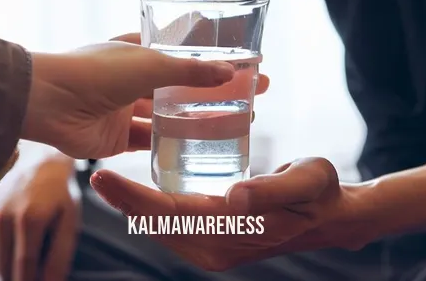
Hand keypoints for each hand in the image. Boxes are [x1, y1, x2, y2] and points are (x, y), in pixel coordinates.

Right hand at [0, 156, 77, 280]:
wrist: (43, 162)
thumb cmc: (61, 195)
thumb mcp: (70, 223)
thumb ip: (60, 256)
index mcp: (30, 219)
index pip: (25, 267)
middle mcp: (6, 217)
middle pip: (7, 269)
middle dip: (21, 280)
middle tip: (38, 277)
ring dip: (13, 273)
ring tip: (34, 264)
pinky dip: (7, 259)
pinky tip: (23, 252)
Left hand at [21, 41, 236, 158]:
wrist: (49, 102)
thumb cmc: (96, 70)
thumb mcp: (151, 64)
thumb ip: (190, 71)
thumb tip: (230, 72)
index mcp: (139, 50)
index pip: (184, 52)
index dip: (213, 58)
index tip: (245, 64)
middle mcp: (133, 78)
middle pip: (182, 86)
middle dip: (215, 91)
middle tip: (252, 96)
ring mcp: (125, 108)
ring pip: (170, 116)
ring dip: (199, 119)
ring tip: (237, 124)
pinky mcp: (118, 137)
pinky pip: (151, 141)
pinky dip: (172, 144)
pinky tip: (201, 147)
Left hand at [90, 158, 371, 271]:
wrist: (330, 216)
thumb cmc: (320, 192)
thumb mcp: (306, 181)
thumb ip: (272, 189)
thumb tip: (234, 196)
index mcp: (233, 230)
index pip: (171, 213)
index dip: (134, 197)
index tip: (103, 178)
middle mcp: (217, 246)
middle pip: (158, 223)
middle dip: (125, 202)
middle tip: (95, 177)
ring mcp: (214, 247)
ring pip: (163, 227)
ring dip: (135, 206)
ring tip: (108, 183)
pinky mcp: (215, 240)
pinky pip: (176, 226)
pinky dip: (155, 209)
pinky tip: (141, 192)